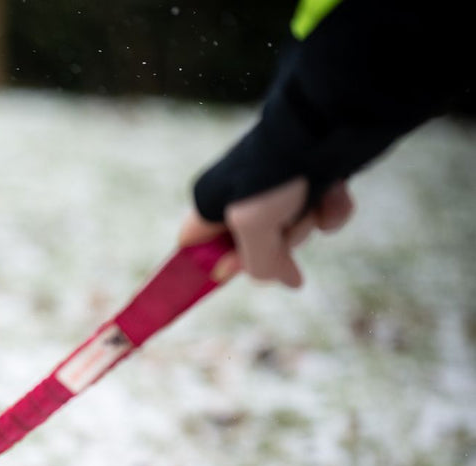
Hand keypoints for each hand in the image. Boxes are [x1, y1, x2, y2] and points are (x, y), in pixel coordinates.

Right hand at [179, 178, 354, 287]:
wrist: (326, 126)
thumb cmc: (278, 172)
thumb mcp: (255, 224)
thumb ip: (257, 263)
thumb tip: (275, 280)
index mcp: (211, 203)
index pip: (193, 245)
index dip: (214, 262)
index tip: (235, 270)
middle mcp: (239, 197)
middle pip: (252, 248)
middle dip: (277, 244)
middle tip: (285, 229)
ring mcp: (277, 190)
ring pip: (291, 231)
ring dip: (306, 223)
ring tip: (312, 200)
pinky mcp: (311, 182)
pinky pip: (321, 214)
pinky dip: (330, 209)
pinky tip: (332, 193)